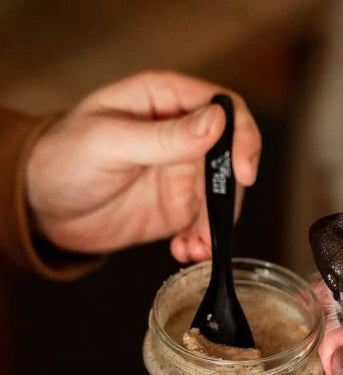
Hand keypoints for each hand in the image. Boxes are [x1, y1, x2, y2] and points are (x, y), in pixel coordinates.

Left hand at [26, 71, 260, 262]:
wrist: (44, 207)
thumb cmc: (63, 158)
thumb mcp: (108, 142)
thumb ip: (163, 136)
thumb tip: (217, 123)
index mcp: (166, 100)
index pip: (224, 108)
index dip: (242, 137)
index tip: (243, 172)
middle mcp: (182, 134)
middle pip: (231, 157)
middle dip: (230, 194)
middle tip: (217, 223)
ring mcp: (183, 172)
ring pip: (223, 196)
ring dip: (217, 225)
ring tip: (196, 248)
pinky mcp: (179, 207)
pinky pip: (206, 223)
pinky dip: (202, 241)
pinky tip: (185, 251)